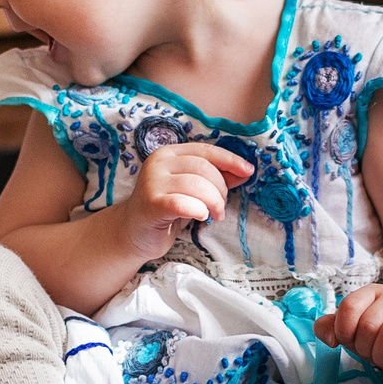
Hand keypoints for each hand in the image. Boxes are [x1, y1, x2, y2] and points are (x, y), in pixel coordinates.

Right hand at [122, 142, 251, 256]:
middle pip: (203, 168)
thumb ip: (215, 178)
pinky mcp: (151, 204)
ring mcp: (152, 182)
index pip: (205, 150)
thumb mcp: (192, 190)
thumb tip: (245, 171)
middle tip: (221, 207)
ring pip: (197, 185)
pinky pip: (183, 203)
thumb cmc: (165, 209)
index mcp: (168, 153)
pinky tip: (200, 217)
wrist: (134, 232)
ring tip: (214, 215)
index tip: (248, 171)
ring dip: (213, 203)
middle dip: (220, 189)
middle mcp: (158, 163)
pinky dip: (198, 210)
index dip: (230, 160)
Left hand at [314, 284, 382, 380]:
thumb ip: (330, 328)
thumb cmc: (380, 337)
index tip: (350, 341)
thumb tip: (329, 339)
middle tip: (372, 353)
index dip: (344, 330)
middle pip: (368, 325)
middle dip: (364, 348)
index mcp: (371, 292)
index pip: (349, 306)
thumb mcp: (352, 332)